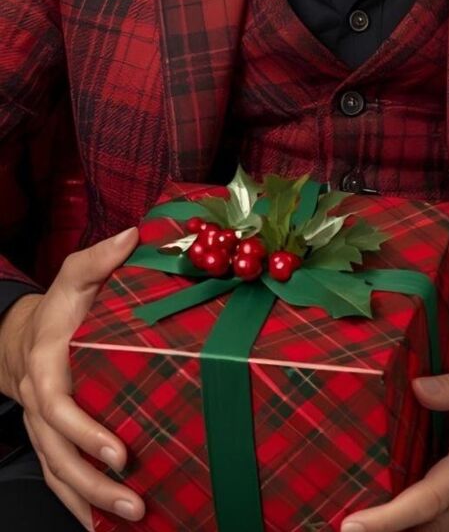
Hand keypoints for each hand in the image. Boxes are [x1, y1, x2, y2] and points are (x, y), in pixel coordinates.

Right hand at [0, 227, 145, 530]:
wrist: (24, 334)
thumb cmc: (58, 306)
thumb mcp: (75, 276)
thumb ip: (99, 258)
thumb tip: (133, 236)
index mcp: (45, 363)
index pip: (57, 407)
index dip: (84, 432)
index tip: (119, 451)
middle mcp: (38, 402)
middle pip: (57, 453)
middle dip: (94, 482)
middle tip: (134, 499)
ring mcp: (41, 427)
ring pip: (57, 473)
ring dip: (91, 500)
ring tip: (132, 516)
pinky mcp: (50, 442)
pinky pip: (59, 479)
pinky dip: (79, 505)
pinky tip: (105, 525)